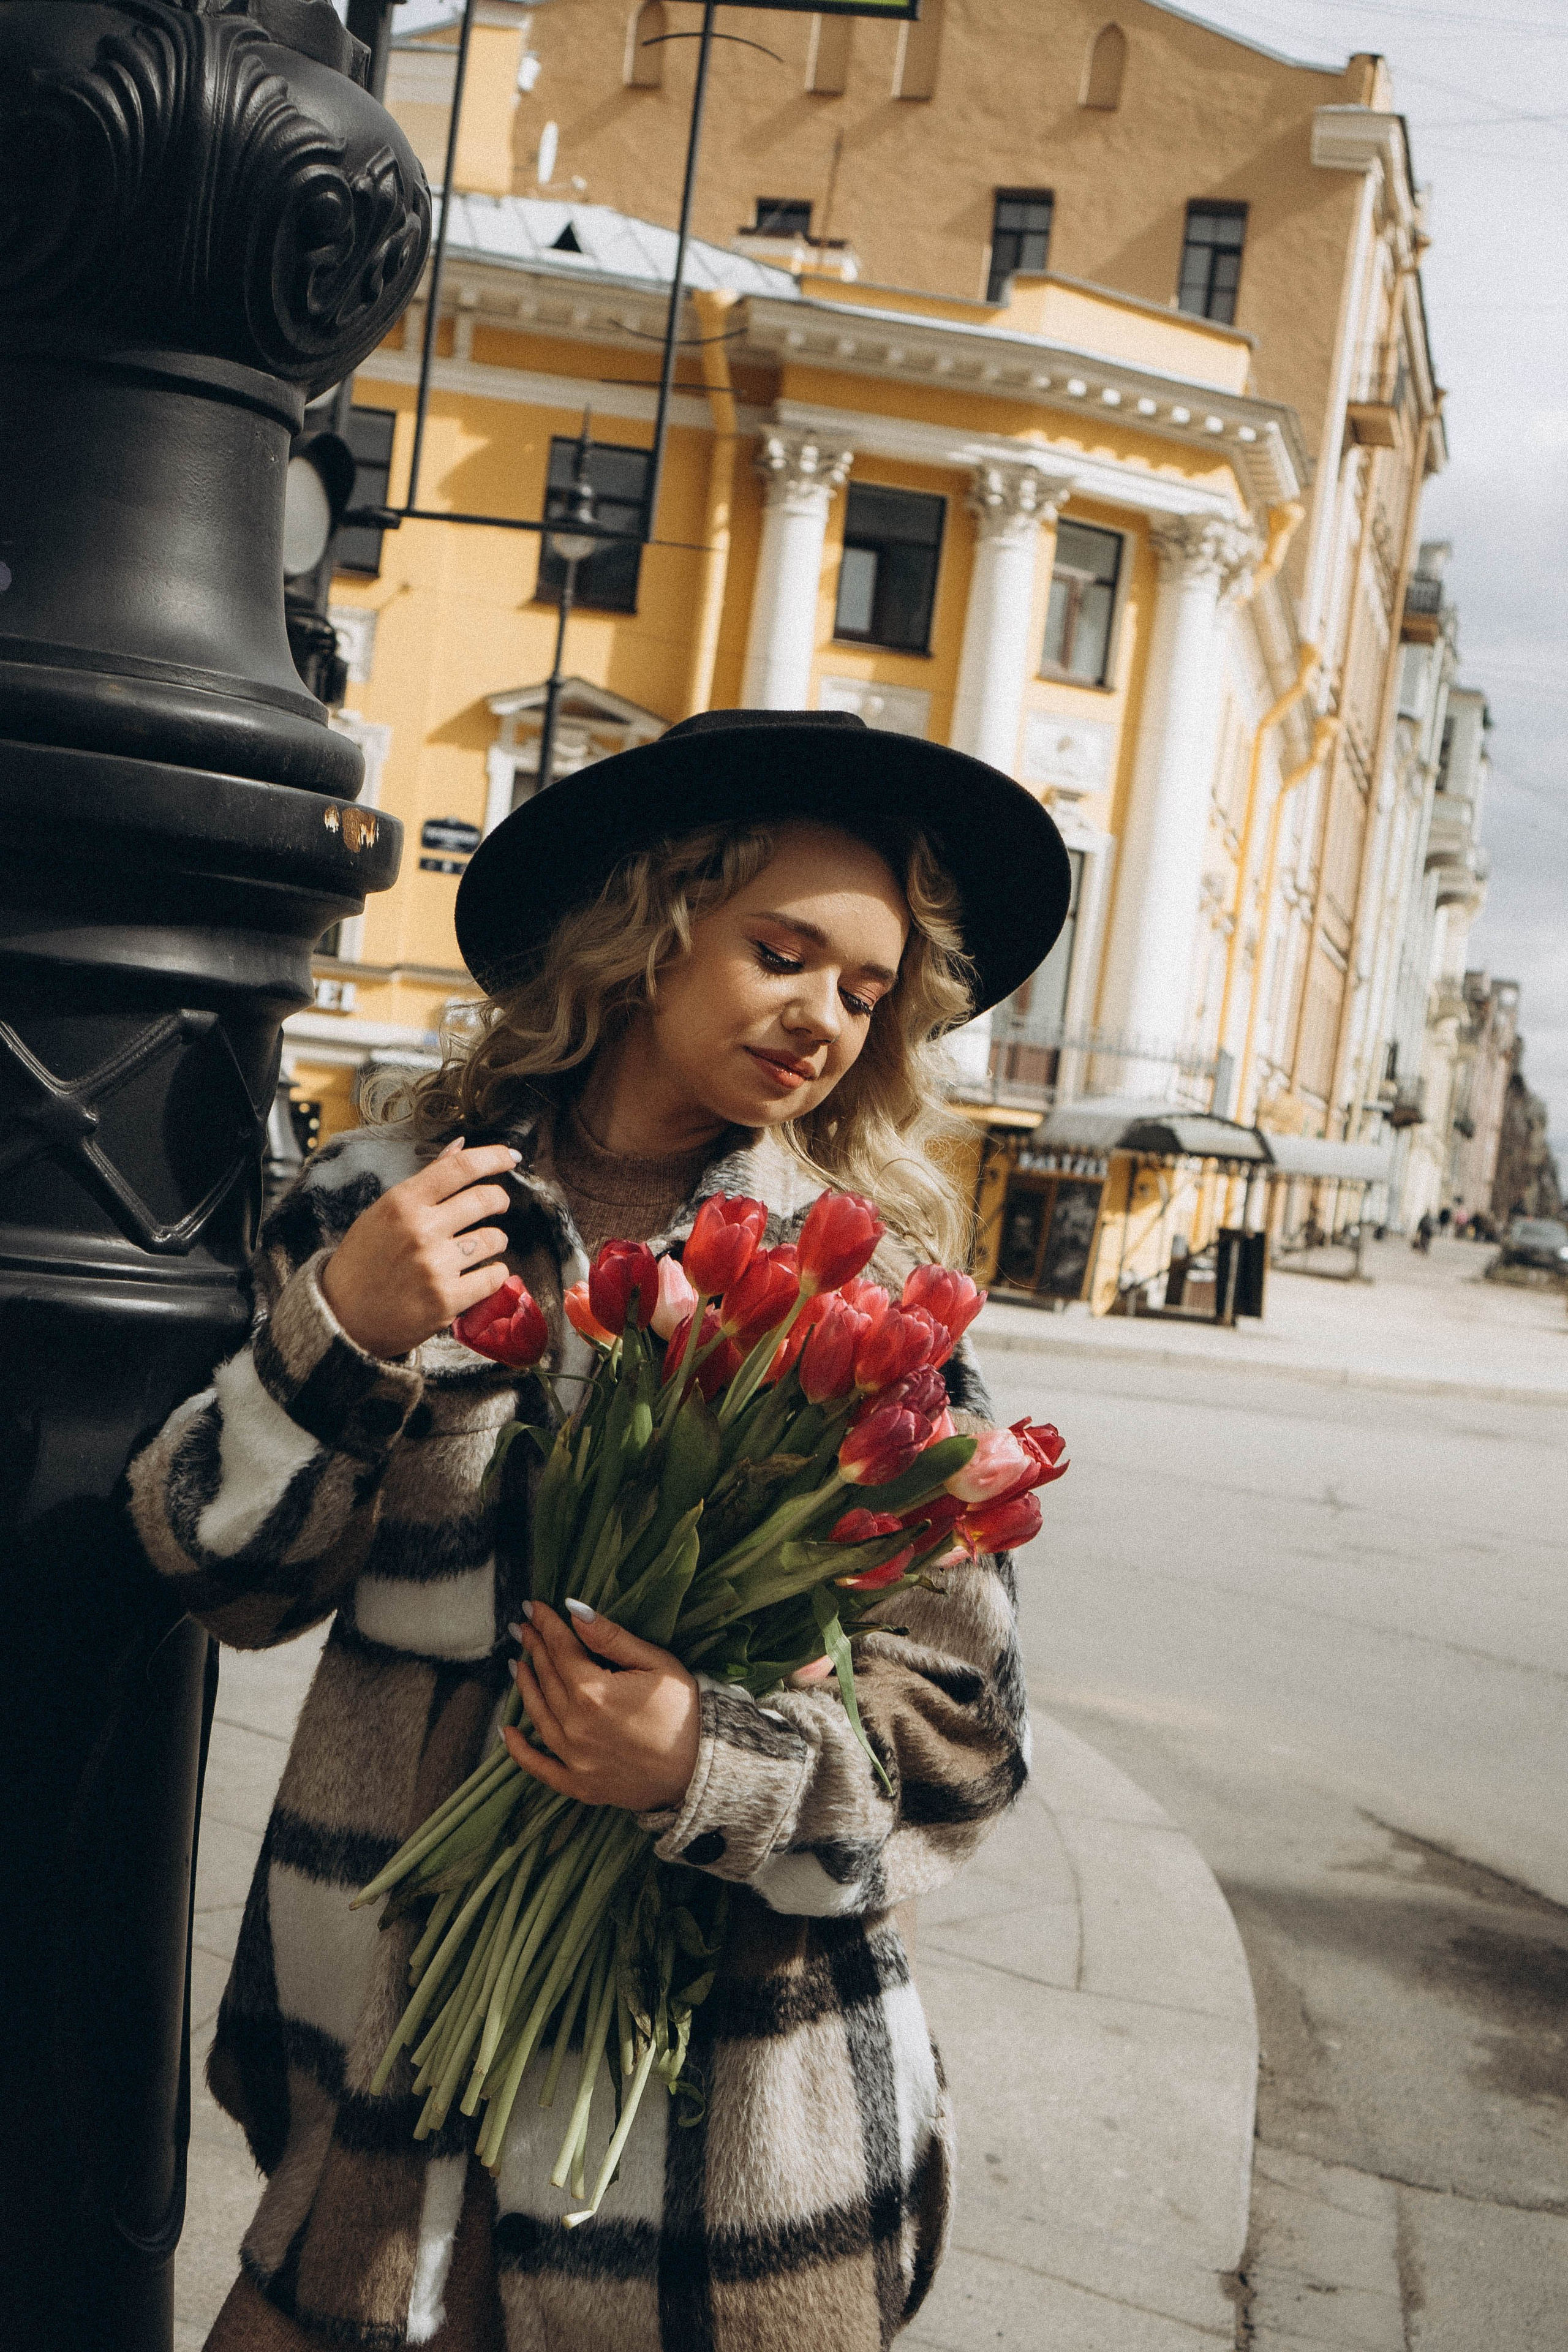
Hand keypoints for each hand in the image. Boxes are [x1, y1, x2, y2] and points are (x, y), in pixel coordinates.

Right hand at [318, 1137, 520, 1358]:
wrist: (343, 1317)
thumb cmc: (364, 1261)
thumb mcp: (384, 1213)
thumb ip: (425, 1181)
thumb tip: (460, 1146)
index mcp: (402, 1202)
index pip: (460, 1167)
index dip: (493, 1157)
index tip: (510, 1158)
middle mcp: (420, 1229)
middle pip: (485, 1199)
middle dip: (499, 1199)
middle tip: (498, 1203)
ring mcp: (434, 1265)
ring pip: (494, 1238)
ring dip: (496, 1240)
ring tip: (483, 1245)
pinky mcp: (446, 1300)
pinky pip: (494, 1277)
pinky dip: (495, 1274)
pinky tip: (484, 1274)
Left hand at [504, 1603, 700, 1812]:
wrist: (702, 1770)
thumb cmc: (685, 1711)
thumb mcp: (655, 1663)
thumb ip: (611, 1638)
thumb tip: (575, 1611)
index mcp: (594, 1692)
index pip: (561, 1649)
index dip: (546, 1625)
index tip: (531, 1607)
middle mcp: (575, 1726)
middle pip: (547, 1677)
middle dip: (535, 1648)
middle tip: (524, 1628)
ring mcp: (574, 1758)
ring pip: (538, 1714)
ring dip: (525, 1686)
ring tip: (517, 1663)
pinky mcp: (579, 1784)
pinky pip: (539, 1767)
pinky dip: (518, 1751)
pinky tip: (506, 1732)